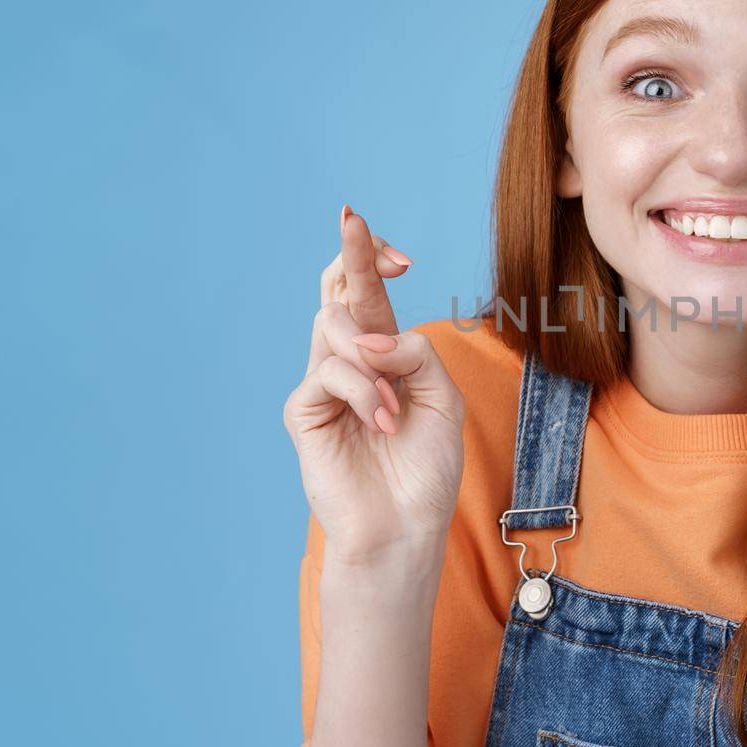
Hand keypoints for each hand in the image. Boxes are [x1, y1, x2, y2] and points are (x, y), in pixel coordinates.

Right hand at [282, 205, 466, 565]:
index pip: (367, 293)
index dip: (371, 261)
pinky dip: (365, 392)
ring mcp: (323, 385)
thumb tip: (373, 335)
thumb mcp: (442, 399)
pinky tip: (382, 422)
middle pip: (338, 291)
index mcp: (384, 355)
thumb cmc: (426, 469)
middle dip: (351, 255)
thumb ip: (416, 354)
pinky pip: (332, 374)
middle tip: (353, 219)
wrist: (405, 527)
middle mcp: (349, 362)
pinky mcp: (305, 412)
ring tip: (394, 406)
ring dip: (374, 357)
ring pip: (335, 327)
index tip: (397, 252)